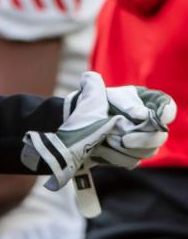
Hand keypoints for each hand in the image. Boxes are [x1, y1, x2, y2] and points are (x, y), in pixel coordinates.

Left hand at [21, 72, 175, 190]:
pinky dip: (115, 156)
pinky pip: (132, 160)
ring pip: (148, 150)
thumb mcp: (89, 97)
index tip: (143, 116)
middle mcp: (145, 121)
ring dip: (124, 148)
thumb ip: (93, 84)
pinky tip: (101, 149)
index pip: (165, 106)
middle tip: (124, 139)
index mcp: (141, 101)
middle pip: (159, 134)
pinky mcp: (131, 155)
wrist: (73, 132)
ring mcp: (141, 139)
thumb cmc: (84, 112)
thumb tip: (90, 77)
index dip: (164, 112)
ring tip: (105, 140)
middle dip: (141, 138)